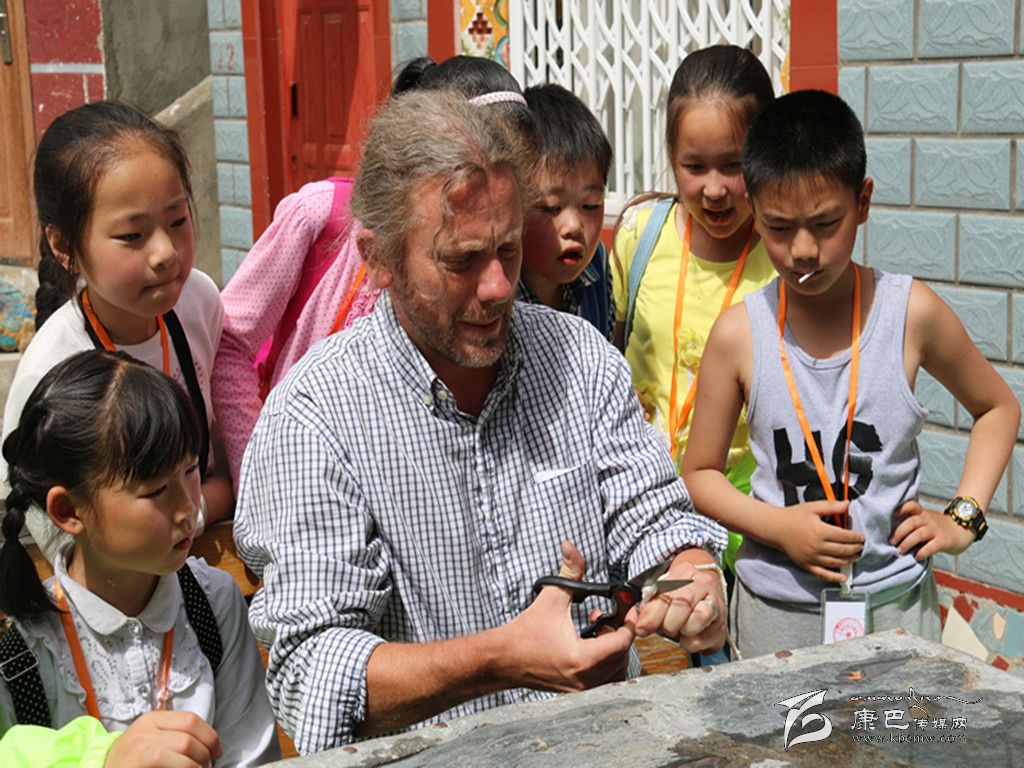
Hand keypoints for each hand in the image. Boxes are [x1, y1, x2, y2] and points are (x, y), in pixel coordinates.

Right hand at [104, 711, 220, 767]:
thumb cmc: (129, 763)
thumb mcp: (150, 741)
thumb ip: (173, 736)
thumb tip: (208, 745)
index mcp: (152, 719)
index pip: (191, 720)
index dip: (210, 736)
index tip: (217, 751)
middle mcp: (146, 728)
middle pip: (190, 734)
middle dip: (205, 753)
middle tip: (208, 767)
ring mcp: (140, 744)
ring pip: (184, 747)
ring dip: (198, 764)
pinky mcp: (140, 759)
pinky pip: (173, 762)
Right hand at [502, 540, 633, 692]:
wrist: (503, 658)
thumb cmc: (525, 630)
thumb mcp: (551, 597)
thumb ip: (569, 570)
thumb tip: (571, 546)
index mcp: (582, 658)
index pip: (622, 642)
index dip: (630, 622)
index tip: (629, 609)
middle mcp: (585, 679)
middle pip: (622, 657)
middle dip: (620, 633)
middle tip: (610, 616)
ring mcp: (581, 688)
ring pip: (615, 671)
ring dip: (613, 649)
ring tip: (599, 631)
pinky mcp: (576, 690)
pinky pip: (603, 678)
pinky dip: (604, 661)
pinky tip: (590, 643)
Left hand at [633, 555, 726, 653]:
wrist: (707, 589)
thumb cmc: (680, 592)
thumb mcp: (663, 591)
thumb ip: (649, 604)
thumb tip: (638, 622)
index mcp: (684, 573)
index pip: (666, 593)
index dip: (652, 614)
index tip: (642, 629)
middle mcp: (703, 584)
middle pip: (683, 603)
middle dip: (669, 623)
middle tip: (665, 629)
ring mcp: (716, 603)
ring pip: (698, 619)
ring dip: (683, 631)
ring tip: (680, 630)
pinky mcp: (722, 625)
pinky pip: (706, 638)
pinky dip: (693, 643)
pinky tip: (689, 637)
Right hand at [773, 500, 863, 582]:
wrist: (776, 528)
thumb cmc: (794, 516)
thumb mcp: (813, 507)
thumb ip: (831, 506)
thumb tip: (848, 504)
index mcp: (820, 531)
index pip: (845, 537)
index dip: (856, 537)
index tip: (862, 537)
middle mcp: (817, 546)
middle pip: (843, 550)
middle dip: (855, 549)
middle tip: (861, 547)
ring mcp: (812, 558)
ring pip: (836, 562)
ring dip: (849, 560)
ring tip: (855, 556)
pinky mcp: (806, 565)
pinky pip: (823, 574)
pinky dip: (834, 577)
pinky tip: (843, 577)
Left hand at [890, 500, 974, 557]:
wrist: (963, 530)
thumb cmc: (938, 527)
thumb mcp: (926, 519)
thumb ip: (913, 522)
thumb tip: (892, 533)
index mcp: (922, 513)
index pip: (911, 506)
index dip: (901, 509)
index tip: (891, 516)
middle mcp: (928, 520)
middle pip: (911, 522)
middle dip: (899, 532)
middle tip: (891, 541)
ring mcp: (936, 530)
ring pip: (919, 534)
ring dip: (907, 543)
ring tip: (900, 551)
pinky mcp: (944, 541)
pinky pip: (932, 546)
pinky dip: (923, 552)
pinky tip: (917, 556)